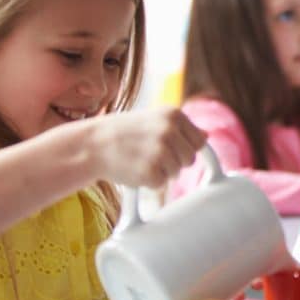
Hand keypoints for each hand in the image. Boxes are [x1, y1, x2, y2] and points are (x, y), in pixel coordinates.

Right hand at [87, 107, 204, 187]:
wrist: (92, 144)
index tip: (164, 146)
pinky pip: (161, 184)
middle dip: (173, 162)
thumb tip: (206, 136)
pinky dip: (148, 181)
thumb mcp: (154, 120)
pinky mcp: (150, 171)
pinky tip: (134, 169)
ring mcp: (160, 151)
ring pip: (176, 173)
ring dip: (160, 171)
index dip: (183, 148)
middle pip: (190, 159)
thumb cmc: (125, 132)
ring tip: (140, 159)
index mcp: (174, 115)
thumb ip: (181, 128)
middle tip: (149, 154)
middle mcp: (170, 131)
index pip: (198, 142)